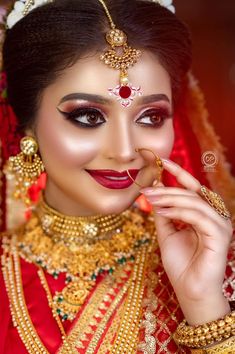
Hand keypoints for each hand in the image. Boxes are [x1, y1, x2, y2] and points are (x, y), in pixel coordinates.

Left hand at [141, 158, 232, 324]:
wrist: (189, 291)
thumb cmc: (180, 264)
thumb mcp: (167, 232)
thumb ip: (163, 211)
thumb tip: (155, 188)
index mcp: (204, 214)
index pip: (193, 188)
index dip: (179, 173)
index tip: (161, 161)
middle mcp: (215, 216)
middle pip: (192, 192)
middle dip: (167, 188)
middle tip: (146, 189)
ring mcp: (220, 225)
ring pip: (195, 201)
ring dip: (170, 197)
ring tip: (151, 199)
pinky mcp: (220, 235)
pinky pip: (198, 216)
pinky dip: (179, 211)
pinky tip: (163, 211)